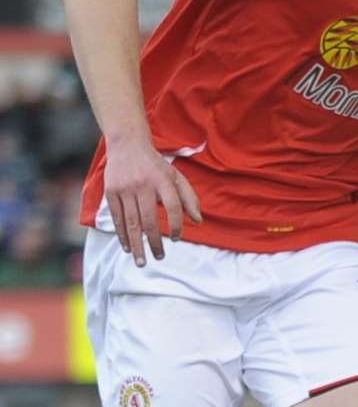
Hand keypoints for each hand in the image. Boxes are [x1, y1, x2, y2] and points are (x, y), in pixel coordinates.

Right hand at [102, 138, 201, 266]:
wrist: (127, 145)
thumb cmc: (156, 166)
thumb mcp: (176, 177)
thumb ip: (189, 198)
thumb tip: (198, 221)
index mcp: (163, 180)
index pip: (173, 206)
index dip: (176, 224)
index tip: (176, 239)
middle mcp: (143, 185)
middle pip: (149, 219)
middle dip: (154, 241)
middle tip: (159, 257)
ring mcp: (125, 189)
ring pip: (131, 222)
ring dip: (136, 243)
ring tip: (141, 260)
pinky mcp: (111, 192)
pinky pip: (117, 217)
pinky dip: (122, 234)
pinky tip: (127, 246)